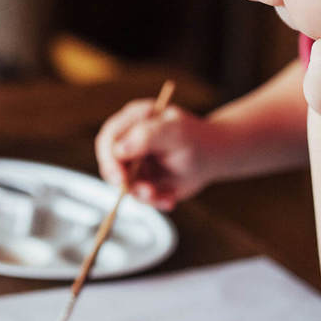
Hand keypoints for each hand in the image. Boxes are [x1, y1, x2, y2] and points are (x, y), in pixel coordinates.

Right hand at [95, 100, 214, 209]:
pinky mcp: (141, 180)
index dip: (109, 159)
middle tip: (148, 192)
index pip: (108, 139)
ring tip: (168, 197)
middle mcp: (128, 141)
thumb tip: (119, 150)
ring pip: (125, 185)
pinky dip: (156, 201)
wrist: (211, 157)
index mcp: (133, 119)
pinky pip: (140, 196)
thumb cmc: (195, 139)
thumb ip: (147, 136)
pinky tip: (171, 199)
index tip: (120, 178)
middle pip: (110, 164)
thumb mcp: (176, 133)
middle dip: (126, 183)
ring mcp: (133, 162)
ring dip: (145, 195)